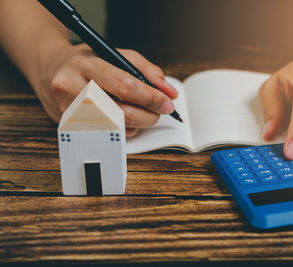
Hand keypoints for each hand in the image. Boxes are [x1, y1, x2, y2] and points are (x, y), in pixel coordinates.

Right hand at [35, 44, 177, 136]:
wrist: (49, 69)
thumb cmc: (86, 61)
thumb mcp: (115, 54)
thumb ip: (145, 70)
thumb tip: (167, 92)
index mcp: (84, 64)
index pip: (123, 85)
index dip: (149, 96)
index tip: (167, 102)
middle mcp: (72, 88)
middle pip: (121, 111)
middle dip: (149, 114)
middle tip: (161, 110)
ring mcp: (68, 110)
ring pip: (116, 127)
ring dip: (138, 122)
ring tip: (141, 110)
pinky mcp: (70, 127)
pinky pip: (108, 135)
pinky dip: (124, 128)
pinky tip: (122, 116)